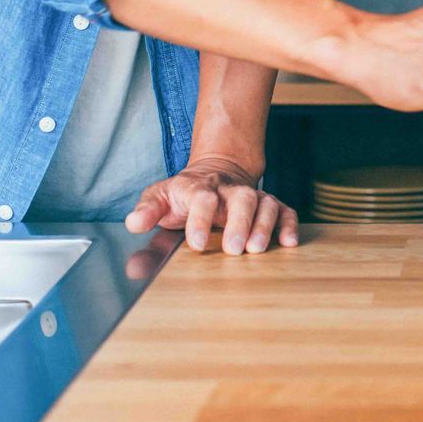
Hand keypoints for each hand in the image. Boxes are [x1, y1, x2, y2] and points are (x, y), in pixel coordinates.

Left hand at [124, 155, 297, 254]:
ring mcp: (252, 196)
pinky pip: (284, 210)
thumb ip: (147, 211)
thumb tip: (133, 223)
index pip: (202, 199)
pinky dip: (289, 224)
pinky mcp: (268, 205)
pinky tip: (289, 243)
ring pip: (266, 203)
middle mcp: (229, 190)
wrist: (215, 172)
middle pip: (241, 198)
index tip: (196, 244)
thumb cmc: (184, 194)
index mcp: (200, 188)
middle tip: (234, 249)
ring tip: (258, 250)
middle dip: (240, 222)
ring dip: (264, 225)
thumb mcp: (160, 197)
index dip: (200, 219)